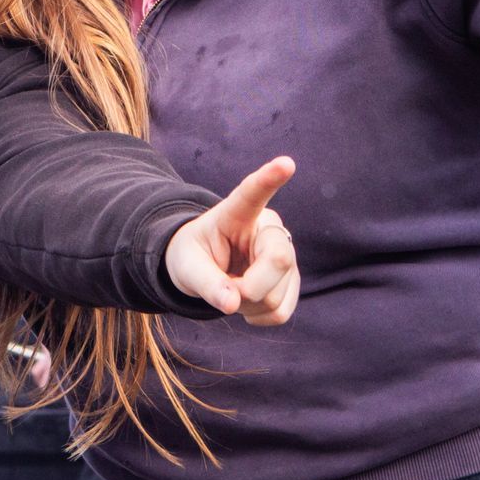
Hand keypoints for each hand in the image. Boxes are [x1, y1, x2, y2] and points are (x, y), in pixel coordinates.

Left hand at [164, 158, 298, 325]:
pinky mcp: (292, 281)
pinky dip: (258, 316)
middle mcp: (269, 228)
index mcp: (237, 213)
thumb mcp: (186, 267)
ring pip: (278, 294)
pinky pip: (281, 312)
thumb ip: (205, 282)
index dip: (270, 178)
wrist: (206, 270)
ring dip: (248, 305)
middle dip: (250, 288)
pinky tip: (247, 302)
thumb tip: (231, 303)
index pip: (254, 192)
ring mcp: (285, 254)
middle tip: (225, 291)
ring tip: (232, 290)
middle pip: (279, 259)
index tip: (286, 163)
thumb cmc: (193, 257)